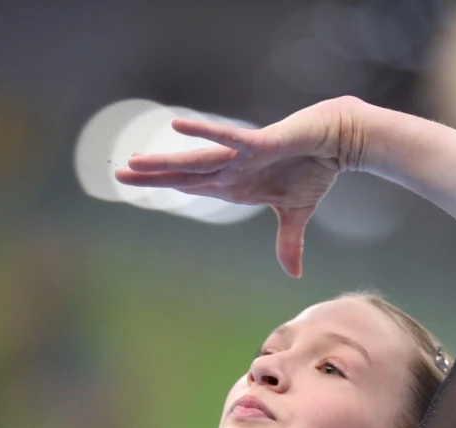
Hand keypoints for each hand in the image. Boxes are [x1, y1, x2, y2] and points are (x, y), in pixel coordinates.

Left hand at [114, 96, 367, 277]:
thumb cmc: (314, 168)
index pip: (192, 186)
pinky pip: (228, 136)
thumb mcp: (297, 213)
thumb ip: (288, 242)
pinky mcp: (260, 143)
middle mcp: (232, 169)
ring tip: (134, 163)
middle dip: (152, 176)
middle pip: (184, 174)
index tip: (137, 183)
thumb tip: (294, 275)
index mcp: (235, 184)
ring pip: (196, 160)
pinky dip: (204, 131)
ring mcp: (242, 155)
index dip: (165, 186)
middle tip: (118, 174)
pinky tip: (176, 125)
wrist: (338, 140)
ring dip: (165, 163)